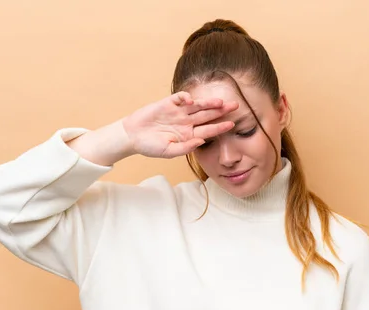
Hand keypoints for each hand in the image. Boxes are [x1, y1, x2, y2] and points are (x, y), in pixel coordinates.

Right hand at [122, 91, 238, 158]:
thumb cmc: (150, 146)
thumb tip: (202, 141)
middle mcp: (186, 122)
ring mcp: (178, 112)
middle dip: (221, 111)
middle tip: (235, 106)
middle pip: (207, 115)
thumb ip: (186, 148)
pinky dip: (185, 98)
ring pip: (197, 105)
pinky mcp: (168, 103)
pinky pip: (179, 98)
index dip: (220, 127)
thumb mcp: (169, 152)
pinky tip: (191, 100)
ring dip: (208, 103)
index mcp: (189, 134)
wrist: (132, 137)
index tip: (232, 124)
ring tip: (219, 102)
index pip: (208, 129)